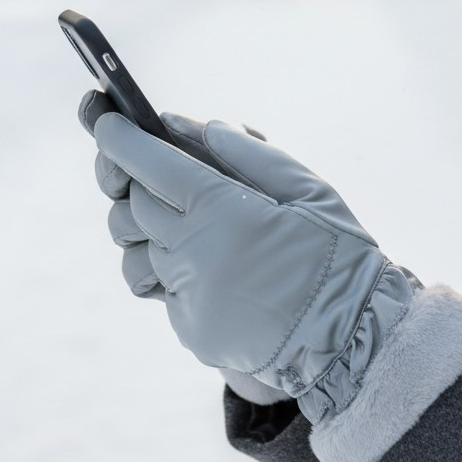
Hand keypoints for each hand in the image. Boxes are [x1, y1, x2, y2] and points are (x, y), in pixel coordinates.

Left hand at [91, 108, 418, 423]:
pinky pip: (158, 286)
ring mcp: (188, 297)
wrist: (355, 343)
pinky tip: (209, 263)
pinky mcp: (189, 328)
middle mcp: (195, 255)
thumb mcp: (308, 189)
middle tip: (151, 166)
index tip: (106, 119)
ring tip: (187, 221)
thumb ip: (246, 152)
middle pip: (133, 203)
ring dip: (148, 227)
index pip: (151, 165)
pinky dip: (172, 266)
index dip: (120, 138)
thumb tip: (184, 124)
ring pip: (135, 248)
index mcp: (225, 213)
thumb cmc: (338, 256)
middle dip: (133, 178)